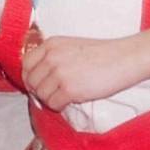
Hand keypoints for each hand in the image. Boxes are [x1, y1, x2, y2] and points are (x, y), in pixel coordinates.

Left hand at [21, 35, 142, 111]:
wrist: (124, 58)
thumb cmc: (102, 53)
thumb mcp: (72, 47)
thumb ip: (53, 57)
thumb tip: (37, 78)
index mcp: (51, 44)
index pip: (26, 63)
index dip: (30, 76)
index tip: (38, 83)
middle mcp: (52, 56)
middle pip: (31, 81)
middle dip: (40, 90)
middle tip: (54, 92)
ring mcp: (59, 72)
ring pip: (41, 95)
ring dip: (51, 98)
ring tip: (68, 94)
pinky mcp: (68, 89)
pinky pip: (53, 104)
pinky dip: (60, 106)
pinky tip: (73, 99)